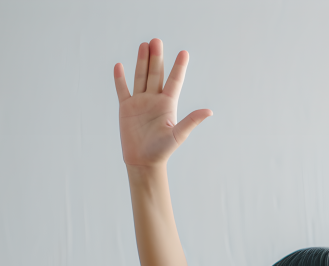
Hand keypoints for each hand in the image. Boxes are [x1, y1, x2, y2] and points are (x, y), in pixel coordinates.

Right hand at [114, 39, 211, 167]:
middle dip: (156, 57)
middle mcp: (154, 100)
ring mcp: (140, 102)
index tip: (184, 52)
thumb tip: (209, 111)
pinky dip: (120, 78)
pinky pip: (123, 90)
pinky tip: (120, 65)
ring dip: (142, 61)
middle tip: (157, 41)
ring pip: (141, 77)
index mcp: (168, 104)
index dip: (179, 67)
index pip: (174, 81)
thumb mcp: (178, 135)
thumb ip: (191, 121)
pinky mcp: (126, 108)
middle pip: (156, 74)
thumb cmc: (163, 150)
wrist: (144, 161)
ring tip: (144, 45)